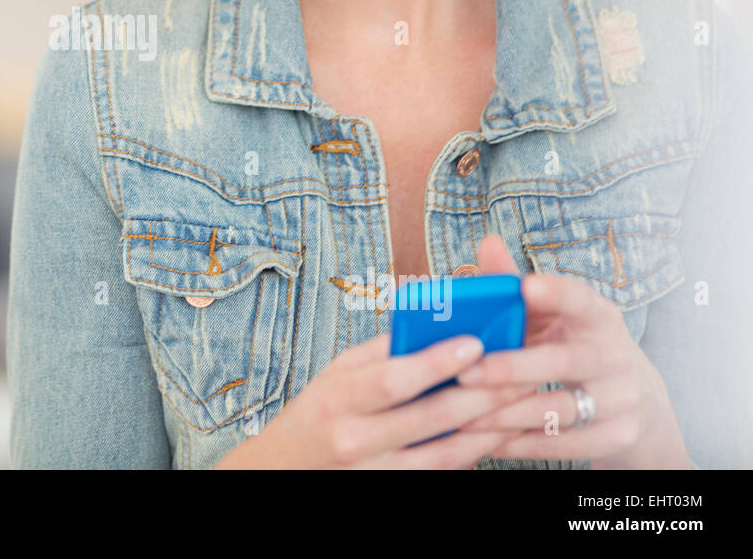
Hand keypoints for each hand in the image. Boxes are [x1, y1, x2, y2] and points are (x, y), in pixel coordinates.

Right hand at [216, 329, 532, 468]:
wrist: (288, 467)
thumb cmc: (318, 410)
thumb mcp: (337, 373)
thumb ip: (383, 350)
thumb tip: (433, 320)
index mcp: (338, 399)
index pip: (393, 380)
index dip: (436, 362)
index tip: (474, 342)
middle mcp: (355, 440)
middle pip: (429, 418)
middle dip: (480, 394)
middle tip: (519, 371)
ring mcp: (376, 471)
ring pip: (446, 452)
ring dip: (489, 426)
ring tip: (522, 401)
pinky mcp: (395, 488)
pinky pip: (443, 471)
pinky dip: (474, 452)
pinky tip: (497, 432)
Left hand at [454, 235, 690, 467]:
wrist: (634, 405)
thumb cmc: (571, 346)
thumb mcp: (551, 317)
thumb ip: (515, 285)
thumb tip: (487, 243)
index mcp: (599, 318)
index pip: (582, 299)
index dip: (557, 293)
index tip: (526, 286)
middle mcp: (617, 356)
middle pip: (564, 361)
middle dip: (512, 368)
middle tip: (465, 373)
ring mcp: (623, 400)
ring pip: (560, 409)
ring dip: (507, 414)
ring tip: (462, 415)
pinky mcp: (618, 437)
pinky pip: (565, 445)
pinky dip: (523, 444)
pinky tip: (486, 442)